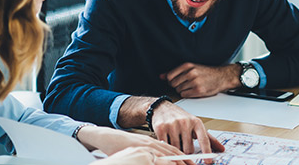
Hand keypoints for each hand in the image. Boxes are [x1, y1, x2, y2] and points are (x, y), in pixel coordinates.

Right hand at [77, 126, 192, 164]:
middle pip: (172, 152)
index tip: (192, 163)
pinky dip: (166, 162)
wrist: (105, 137)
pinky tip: (172, 163)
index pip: (172, 150)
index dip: (183, 157)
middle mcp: (152, 143)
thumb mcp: (138, 148)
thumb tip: (157, 161)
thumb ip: (150, 154)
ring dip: (178, 162)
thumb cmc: (120, 145)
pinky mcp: (139, 149)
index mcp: (153, 142)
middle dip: (185, 161)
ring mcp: (146, 146)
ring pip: (167, 155)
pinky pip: (156, 157)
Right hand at [150, 101, 224, 160]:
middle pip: (188, 149)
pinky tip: (166, 140)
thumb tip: (222, 149)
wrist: (162, 108)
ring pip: (176, 148)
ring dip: (175, 148)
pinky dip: (166, 146)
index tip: (208, 161)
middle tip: (183, 145)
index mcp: (196, 122)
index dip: (207, 151)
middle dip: (186, 151)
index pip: (204, 139)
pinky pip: (165, 145)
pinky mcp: (161, 128)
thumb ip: (209, 138)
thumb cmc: (182, 118)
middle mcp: (185, 122)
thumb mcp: (196, 125)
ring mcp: (172, 125)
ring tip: (174, 140)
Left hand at [161, 63, 240, 97]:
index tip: (176, 80)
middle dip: (177, 85)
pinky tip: (193, 90)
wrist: (221, 77)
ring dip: (183, 90)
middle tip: (185, 84)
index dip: (171, 80)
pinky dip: (187, 94)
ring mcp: (194, 82)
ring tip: (191, 86)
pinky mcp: (198, 90)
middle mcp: (190, 73)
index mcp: (187, 65)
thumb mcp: (190, 68)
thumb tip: (161, 76)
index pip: (169, 76)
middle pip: (173, 84)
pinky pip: (184, 95)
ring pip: (178, 90)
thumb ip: (174, 72)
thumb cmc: (205, 72)